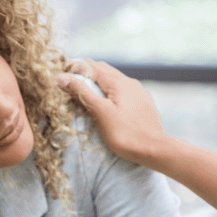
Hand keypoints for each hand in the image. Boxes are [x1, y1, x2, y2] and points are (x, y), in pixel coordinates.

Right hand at [58, 60, 172, 166]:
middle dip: (88, 74)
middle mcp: (131, 83)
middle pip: (105, 71)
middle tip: (73, 83)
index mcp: (118, 82)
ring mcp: (140, 93)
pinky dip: (113, 93)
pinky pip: (125, 93)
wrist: (155, 149)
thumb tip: (61, 77)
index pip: (92, 66)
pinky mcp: (145, 105)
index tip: (63, 76)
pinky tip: (110, 104)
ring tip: (89, 94)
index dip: (76, 68)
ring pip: (116, 82)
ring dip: (101, 83)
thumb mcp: (100, 111)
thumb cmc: (125, 133)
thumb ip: (81, 92)